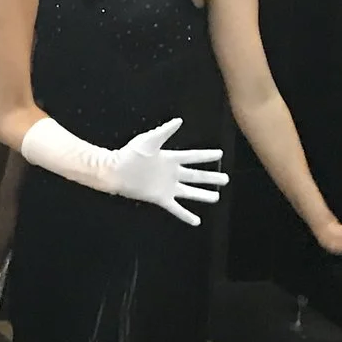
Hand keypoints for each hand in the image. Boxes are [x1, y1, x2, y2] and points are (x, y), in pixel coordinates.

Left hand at [109, 118, 228, 227]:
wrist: (116, 171)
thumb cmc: (130, 154)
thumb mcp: (149, 140)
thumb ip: (165, 131)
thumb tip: (178, 120)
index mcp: (170, 158)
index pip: (194, 156)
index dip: (207, 155)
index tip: (220, 154)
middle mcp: (172, 173)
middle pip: (197, 176)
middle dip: (211, 178)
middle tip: (225, 179)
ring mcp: (167, 186)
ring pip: (190, 192)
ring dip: (203, 195)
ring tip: (216, 197)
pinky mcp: (161, 198)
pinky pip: (177, 208)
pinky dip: (186, 215)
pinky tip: (196, 221)